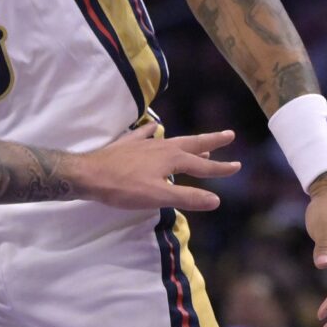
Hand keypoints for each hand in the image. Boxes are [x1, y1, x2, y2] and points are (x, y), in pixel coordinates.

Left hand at [77, 124, 239, 210]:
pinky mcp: (127, 144)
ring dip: (188, 142)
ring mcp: (144, 143)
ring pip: (172, 140)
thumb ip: (188, 198)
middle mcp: (161, 147)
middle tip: (229, 134)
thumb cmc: (123, 188)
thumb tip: (217, 200)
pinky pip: (145, 134)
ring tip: (201, 144)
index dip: (220, 169)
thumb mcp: (158, 197)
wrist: (88, 174)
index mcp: (171, 159)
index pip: (202, 166)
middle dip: (211, 141)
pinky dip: (153, 131)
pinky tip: (155, 126)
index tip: (238, 166)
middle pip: (191, 143)